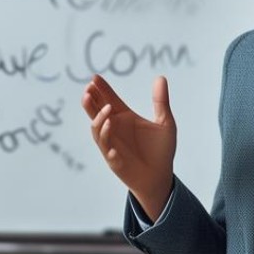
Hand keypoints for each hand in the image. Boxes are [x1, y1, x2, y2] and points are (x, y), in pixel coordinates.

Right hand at [81, 74, 176, 219]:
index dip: (101, 89)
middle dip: (91, 101)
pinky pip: (107, 150)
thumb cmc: (162, 150)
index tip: (95, 77)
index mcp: (124, 116)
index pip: (109, 99)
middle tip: (88, 90)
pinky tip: (111, 133)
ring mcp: (112, 144)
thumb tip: (161, 77)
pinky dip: (108, 141)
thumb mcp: (165, 123)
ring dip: (99, 119)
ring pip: (97, 130)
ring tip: (107, 109)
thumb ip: (161, 101)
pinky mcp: (114, 160)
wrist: (161, 176)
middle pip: (96, 111)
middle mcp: (115, 128)